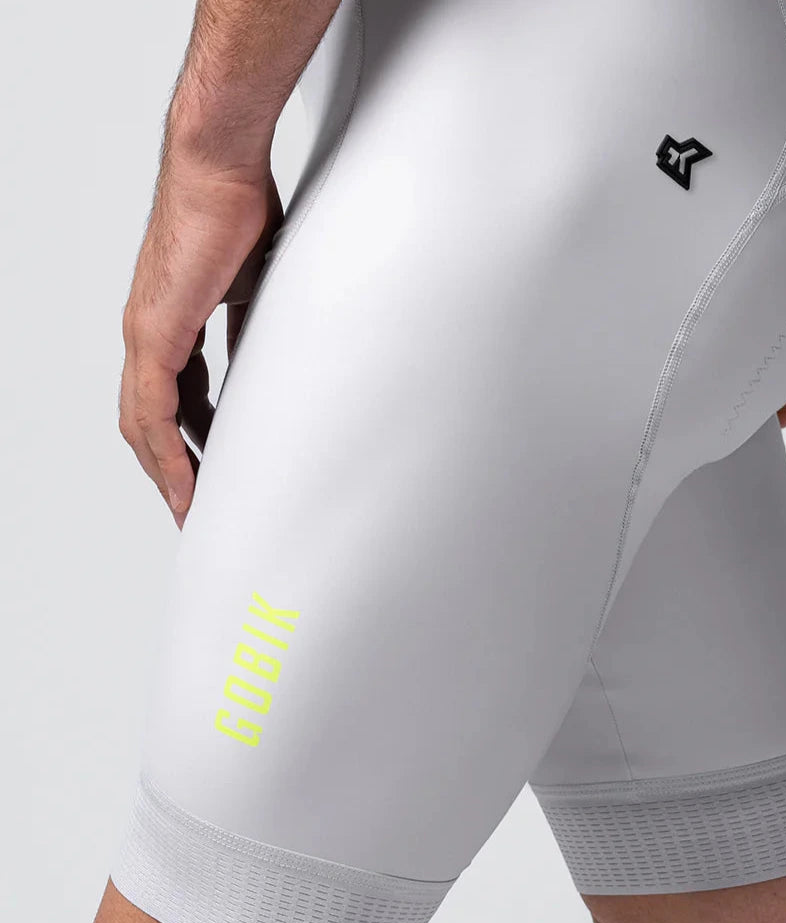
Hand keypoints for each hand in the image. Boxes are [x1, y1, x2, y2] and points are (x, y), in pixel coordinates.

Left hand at [118, 150, 281, 529]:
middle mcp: (146, 333)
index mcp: (168, 323)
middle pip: (144, 421)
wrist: (220, 171)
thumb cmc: (238, 214)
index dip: (182, 440)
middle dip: (168, 468)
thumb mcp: (254, 291)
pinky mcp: (153, 333)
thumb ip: (248, 332)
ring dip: (165, 472)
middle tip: (193, 505)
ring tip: (190, 508)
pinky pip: (153, 411)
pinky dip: (167, 453)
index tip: (205, 472)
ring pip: (141, 424)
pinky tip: (185, 484)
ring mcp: (145, 335)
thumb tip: (263, 363)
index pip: (168, 398)